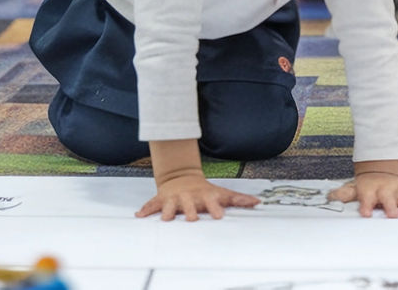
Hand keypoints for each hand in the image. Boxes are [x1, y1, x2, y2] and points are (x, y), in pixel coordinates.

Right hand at [136, 171, 260, 220]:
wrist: (181, 177)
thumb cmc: (204, 191)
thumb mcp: (221, 193)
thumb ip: (238, 199)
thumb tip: (258, 202)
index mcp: (204, 196)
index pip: (211, 202)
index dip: (215, 208)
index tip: (219, 216)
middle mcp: (189, 197)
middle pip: (190, 204)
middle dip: (191, 210)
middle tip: (193, 218)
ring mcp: (174, 198)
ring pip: (170, 205)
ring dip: (168, 211)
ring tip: (165, 219)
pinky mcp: (161, 200)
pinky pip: (152, 204)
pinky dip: (146, 209)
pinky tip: (139, 215)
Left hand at [328, 171, 397, 217]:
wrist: (381, 171)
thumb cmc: (367, 185)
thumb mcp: (354, 187)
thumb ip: (343, 193)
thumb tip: (330, 197)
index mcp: (372, 189)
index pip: (367, 197)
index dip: (366, 205)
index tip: (365, 214)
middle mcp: (387, 189)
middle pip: (389, 198)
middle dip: (391, 207)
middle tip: (393, 216)